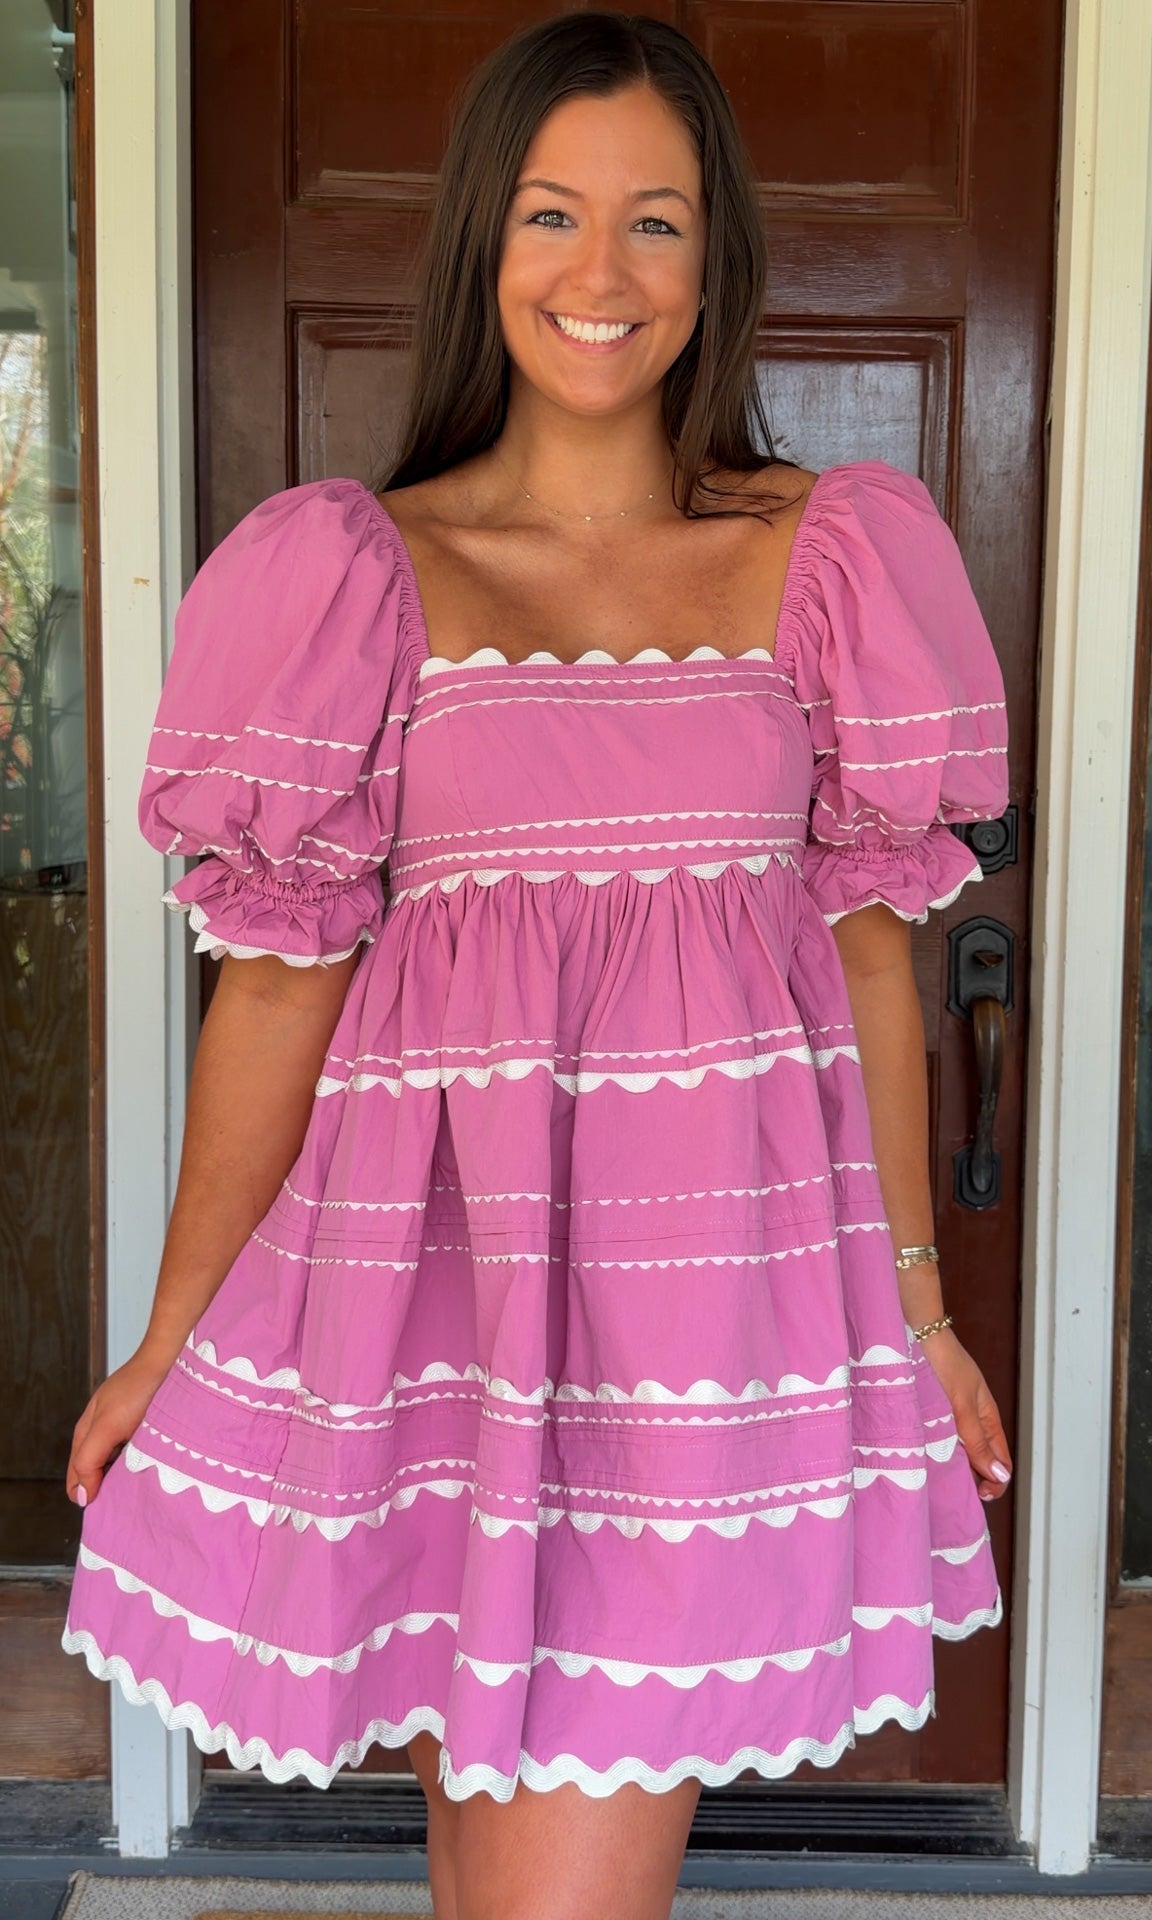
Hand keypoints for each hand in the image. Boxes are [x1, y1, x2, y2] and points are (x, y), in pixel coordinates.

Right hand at [66, 1348, 173, 1508]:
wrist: (169, 1359)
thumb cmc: (139, 1388)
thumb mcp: (107, 1426)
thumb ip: (88, 1460)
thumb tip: (79, 1497)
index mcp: (85, 1434)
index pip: (76, 1479)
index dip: (90, 1496)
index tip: (110, 1508)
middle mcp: (102, 1433)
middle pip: (97, 1474)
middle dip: (108, 1489)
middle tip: (129, 1498)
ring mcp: (123, 1429)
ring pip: (118, 1466)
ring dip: (127, 1477)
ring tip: (143, 1483)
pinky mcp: (143, 1426)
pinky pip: (137, 1454)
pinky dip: (142, 1463)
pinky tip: (155, 1465)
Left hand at [917, 1328, 1012, 1502]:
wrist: (915, 1333)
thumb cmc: (942, 1363)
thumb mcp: (962, 1405)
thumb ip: (978, 1441)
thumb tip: (1000, 1476)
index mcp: (987, 1418)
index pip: (1001, 1461)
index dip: (995, 1482)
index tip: (979, 1494)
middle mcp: (971, 1420)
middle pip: (980, 1460)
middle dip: (974, 1479)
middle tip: (956, 1490)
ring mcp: (950, 1417)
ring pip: (959, 1452)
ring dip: (954, 1467)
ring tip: (940, 1478)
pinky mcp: (931, 1414)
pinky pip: (940, 1441)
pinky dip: (937, 1453)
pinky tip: (925, 1460)